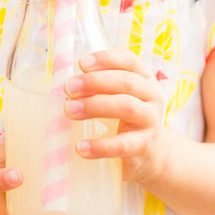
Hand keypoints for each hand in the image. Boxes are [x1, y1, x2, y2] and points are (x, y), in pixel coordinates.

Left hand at [64, 49, 167, 186]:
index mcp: (144, 79)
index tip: (81, 63)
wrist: (150, 155)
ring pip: (127, 107)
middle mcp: (152, 97)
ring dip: (95, 106)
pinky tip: (80, 147)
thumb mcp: (117, 98)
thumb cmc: (125, 119)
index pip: (129, 61)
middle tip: (68, 87)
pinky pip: (122, 145)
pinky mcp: (143, 147)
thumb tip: (62, 85)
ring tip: (69, 110)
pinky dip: (100, 146)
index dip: (106, 59)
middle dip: (95, 82)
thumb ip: (97, 88)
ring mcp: (150, 121)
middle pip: (126, 82)